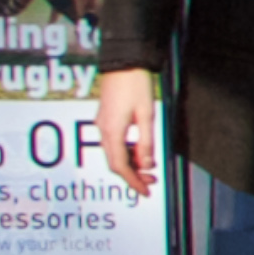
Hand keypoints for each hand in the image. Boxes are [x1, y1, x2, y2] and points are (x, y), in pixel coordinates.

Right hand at [95, 67, 156, 192]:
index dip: (133, 182)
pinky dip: (127, 152)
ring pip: (114, 154)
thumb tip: (147, 164)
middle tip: (151, 182)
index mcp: (112, 132)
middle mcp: (103, 131)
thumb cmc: (135, 84)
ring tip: (149, 169)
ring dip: (131, 164)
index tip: (145, 192)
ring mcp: (101, 125)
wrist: (122, 62)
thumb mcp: (147, 114)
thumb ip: (146, 141)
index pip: (120, 167)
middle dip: (133, 175)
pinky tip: (139, 152)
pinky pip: (114, 143)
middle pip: (115, 163)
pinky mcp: (104, 119)